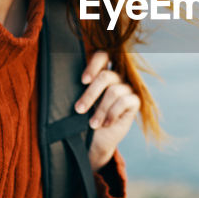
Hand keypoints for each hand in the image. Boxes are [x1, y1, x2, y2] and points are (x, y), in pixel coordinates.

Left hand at [73, 51, 139, 170]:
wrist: (96, 141)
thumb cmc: (85, 119)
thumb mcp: (80, 104)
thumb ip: (78, 90)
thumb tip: (64, 82)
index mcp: (101, 74)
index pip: (102, 56)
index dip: (93, 65)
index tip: (82, 81)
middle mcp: (116, 78)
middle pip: (106, 76)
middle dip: (90, 94)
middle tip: (79, 109)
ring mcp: (127, 89)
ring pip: (114, 91)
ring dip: (100, 110)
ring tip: (92, 124)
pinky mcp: (134, 101)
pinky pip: (125, 101)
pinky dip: (112, 114)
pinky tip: (106, 124)